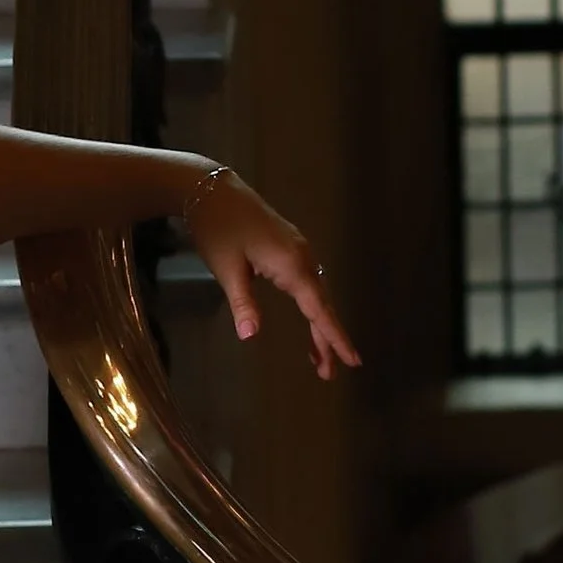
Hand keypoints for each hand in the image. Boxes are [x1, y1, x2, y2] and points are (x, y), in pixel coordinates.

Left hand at [183, 168, 359, 380]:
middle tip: (328, 373)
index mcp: (291, 264)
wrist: (210, 188)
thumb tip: (251, 336)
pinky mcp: (289, 247)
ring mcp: (298, 250)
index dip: (334, 337)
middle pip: (321, 304)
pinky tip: (308, 319)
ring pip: (315, 294)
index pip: (318, 309)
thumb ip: (242, 304)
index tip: (352, 361)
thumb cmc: (216, 227)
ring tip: (318, 358)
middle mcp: (302, 257)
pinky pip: (307, 282)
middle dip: (327, 339)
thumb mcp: (226, 269)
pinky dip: (310, 305)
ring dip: (318, 324)